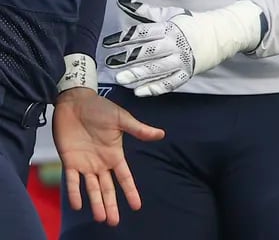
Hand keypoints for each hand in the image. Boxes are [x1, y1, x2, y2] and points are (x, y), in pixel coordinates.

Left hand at [53, 88, 163, 225]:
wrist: (75, 103)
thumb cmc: (100, 109)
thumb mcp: (122, 119)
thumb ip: (139, 129)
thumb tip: (161, 134)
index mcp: (115, 154)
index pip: (124, 177)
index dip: (130, 191)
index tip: (137, 206)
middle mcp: (101, 163)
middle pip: (107, 188)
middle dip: (111, 205)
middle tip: (114, 222)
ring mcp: (85, 164)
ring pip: (92, 189)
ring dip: (96, 203)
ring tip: (101, 218)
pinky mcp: (70, 162)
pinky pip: (72, 181)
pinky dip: (74, 192)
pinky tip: (78, 204)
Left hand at [102, 0, 264, 96]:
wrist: (221, 34)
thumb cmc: (192, 23)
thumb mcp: (171, 13)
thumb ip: (147, 12)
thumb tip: (124, 3)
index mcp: (170, 28)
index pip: (143, 33)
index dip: (124, 38)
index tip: (107, 43)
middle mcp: (175, 44)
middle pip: (148, 52)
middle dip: (128, 58)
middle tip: (110, 64)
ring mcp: (182, 60)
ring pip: (157, 69)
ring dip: (138, 75)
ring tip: (121, 79)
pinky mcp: (188, 73)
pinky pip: (170, 83)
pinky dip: (155, 88)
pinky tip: (140, 91)